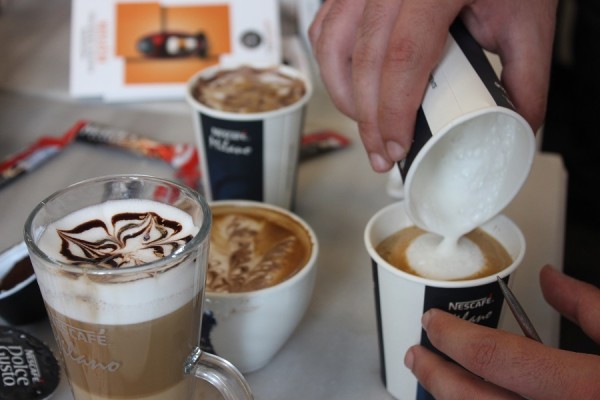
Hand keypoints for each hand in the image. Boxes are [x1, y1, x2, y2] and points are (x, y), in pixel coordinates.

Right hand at [309, 0, 556, 171]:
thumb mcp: (527, 20)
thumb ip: (525, 78)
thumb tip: (513, 126)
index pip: (404, 56)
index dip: (394, 110)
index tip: (397, 144)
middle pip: (364, 60)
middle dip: (368, 118)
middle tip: (381, 151)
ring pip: (332, 45)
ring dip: (344, 95)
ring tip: (366, 123)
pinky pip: (324, 28)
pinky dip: (331, 64)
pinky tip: (351, 85)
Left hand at [404, 265, 599, 398]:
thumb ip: (587, 307)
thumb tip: (550, 278)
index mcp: (583, 389)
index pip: (494, 356)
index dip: (452, 335)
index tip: (432, 321)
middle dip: (434, 375)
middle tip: (416, 355)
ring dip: (450, 397)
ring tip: (435, 378)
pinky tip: (471, 395)